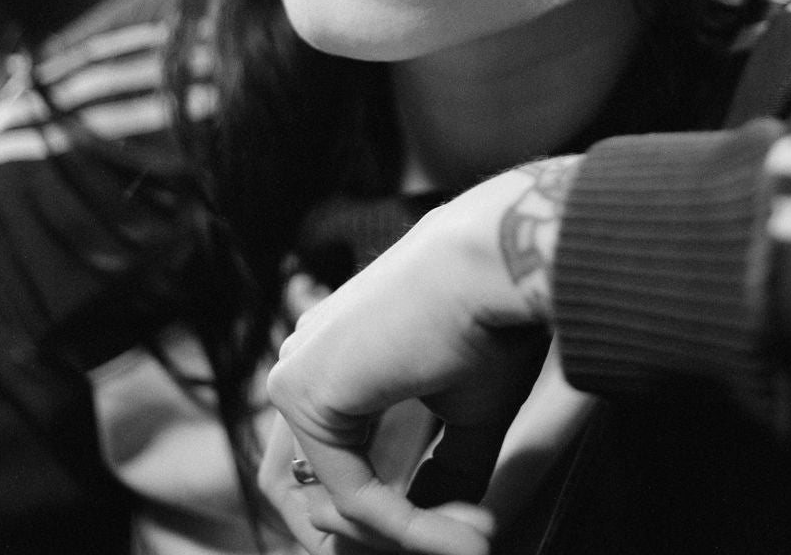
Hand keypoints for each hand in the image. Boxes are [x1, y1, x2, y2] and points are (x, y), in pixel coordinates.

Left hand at [261, 157, 579, 553]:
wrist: (494, 262)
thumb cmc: (491, 317)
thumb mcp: (467, 412)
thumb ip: (444, 471)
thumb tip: (450, 533)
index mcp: (338, 357)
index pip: (331, 463)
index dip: (380, 519)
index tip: (457, 538)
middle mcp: (308, 361)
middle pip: (308, 492)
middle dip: (369, 540)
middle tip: (448, 550)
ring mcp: (296, 374)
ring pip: (330, 502)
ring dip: (398, 540)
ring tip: (466, 542)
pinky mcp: (301, 390)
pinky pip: (351, 491)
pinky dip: (405, 525)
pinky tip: (460, 531)